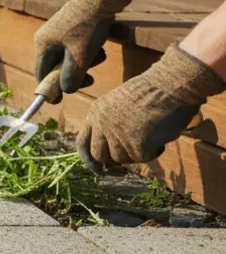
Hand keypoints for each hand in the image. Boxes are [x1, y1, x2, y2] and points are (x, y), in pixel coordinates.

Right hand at [32, 0, 132, 100]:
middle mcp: (46, 38)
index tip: (59, 101)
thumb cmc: (89, 27)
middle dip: (73, 75)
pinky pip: (74, 47)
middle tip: (90, 80)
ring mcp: (57, 31)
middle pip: (55, 66)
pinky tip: (100, 47)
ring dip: (84, 62)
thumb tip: (66, 91)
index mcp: (43, 45)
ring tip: (100, 56)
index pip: (41, 74)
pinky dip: (86, 52)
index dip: (50, 90)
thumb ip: (71, 77)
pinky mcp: (70, 27)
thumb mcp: (81, 56)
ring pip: (68, 57)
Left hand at [77, 44, 225, 172]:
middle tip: (133, 152)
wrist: (171, 84)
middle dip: (116, 159)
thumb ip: (109, 124)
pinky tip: (161, 136)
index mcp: (95, 113)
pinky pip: (143, 158)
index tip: (96, 169)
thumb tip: (110, 154)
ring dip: (138, 153)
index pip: (82, 143)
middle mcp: (101, 125)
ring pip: (122, 159)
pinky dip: (154, 151)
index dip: (88, 159)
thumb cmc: (152, 92)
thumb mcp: (119, 105)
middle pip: (100, 156)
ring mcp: (117, 135)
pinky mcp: (136, 144)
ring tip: (151, 134)